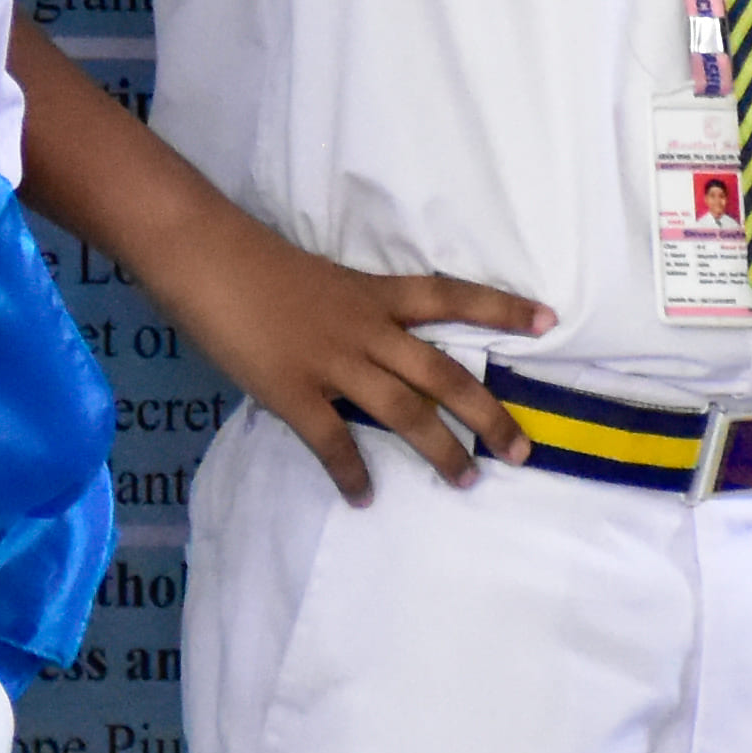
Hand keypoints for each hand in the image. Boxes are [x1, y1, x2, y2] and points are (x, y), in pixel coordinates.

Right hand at [146, 230, 548, 503]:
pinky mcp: (294, 391)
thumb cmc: (252, 260)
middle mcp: (366, 328)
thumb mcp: (318, 280)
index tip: (547, 321)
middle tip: (522, 448)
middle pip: (443, 373)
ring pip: (404, 411)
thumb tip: (359, 346)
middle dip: (487, 413)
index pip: (451, 296)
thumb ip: (345, 314)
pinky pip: (333, 442)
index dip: (500, 309)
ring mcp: (333, 362)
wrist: (203, 255)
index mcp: (373, 294)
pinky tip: (364, 498)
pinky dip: (351, 473)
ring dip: (440, 450)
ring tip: (467, 480)